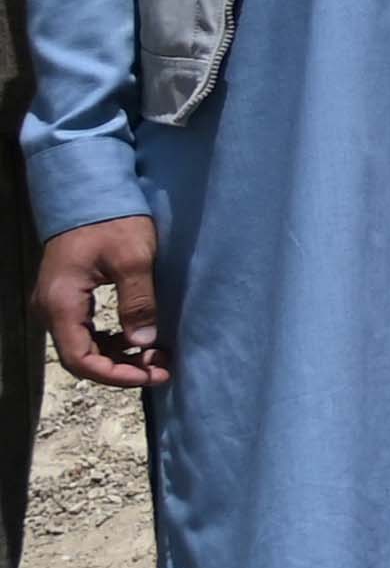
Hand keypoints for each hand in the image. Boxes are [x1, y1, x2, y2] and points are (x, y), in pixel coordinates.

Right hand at [34, 217, 164, 388]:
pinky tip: (137, 336)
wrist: (88, 192)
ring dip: (118, 355)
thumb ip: (138, 302)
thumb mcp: (134, 260)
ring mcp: (54, 303)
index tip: (152, 375)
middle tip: (161, 366)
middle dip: (122, 368)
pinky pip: (83, 330)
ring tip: (156, 354)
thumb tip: (144, 342)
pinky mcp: (65, 296)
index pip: (80, 359)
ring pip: (82, 345)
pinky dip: (110, 340)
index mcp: (61, 303)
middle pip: (81, 357)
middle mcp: (49, 309)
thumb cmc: (112, 222)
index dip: (116, 375)